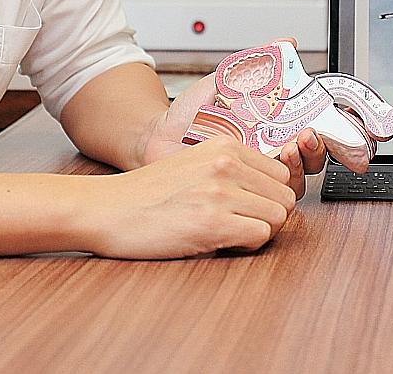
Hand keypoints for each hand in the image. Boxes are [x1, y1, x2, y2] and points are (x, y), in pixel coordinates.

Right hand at [85, 137, 298, 258]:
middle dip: (268, 215)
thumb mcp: (194, 163)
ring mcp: (220, 192)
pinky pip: (260, 236)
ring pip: (278, 217)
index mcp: (225, 146)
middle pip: (285, 196)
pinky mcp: (213, 223)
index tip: (251, 206)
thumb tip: (268, 187)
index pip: (282, 173)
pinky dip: (247, 245)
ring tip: (231, 233)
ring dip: (259, 231)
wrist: (107, 209)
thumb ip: (230, 168)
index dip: (269, 195)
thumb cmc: (146, 192)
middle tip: (242, 223)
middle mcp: (227, 164)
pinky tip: (222, 242)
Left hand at [141, 72, 326, 200]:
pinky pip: (263, 202)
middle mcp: (266, 155)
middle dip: (312, 152)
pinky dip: (269, 190)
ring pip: (292, 185)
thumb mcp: (224, 80)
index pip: (307, 138)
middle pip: (307, 163)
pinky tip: (261, 173)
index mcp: (270, 129)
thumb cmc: (188, 113)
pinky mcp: (237, 195)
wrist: (157, 137)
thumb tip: (286, 41)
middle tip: (303, 138)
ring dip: (296, 169)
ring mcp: (253, 176)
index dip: (317, 136)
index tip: (311, 127)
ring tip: (286, 149)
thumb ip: (256, 62)